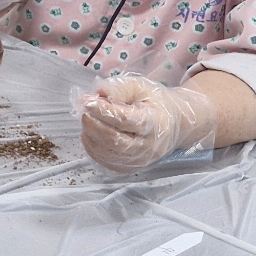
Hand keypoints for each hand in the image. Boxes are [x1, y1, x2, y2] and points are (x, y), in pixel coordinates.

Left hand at [78, 76, 218, 173]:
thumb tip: (97, 93)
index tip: (87, 102)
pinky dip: (92, 148)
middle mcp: (150, 146)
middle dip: (93, 124)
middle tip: (84, 110)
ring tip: (87, 120)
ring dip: (90, 136)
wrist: (172, 125)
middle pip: (114, 140)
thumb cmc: (154, 103)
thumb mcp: (141, 87)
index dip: (103, 111)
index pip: (125, 120)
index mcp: (156, 122)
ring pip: (107, 153)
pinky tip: (90, 134)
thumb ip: (120, 88)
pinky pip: (105, 162)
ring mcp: (140, 160)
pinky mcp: (130, 168)